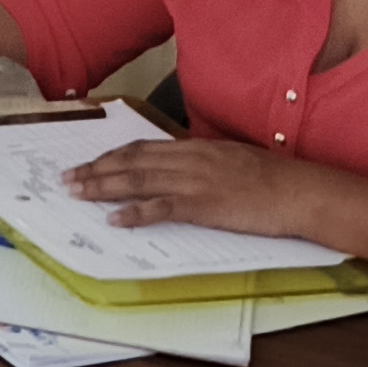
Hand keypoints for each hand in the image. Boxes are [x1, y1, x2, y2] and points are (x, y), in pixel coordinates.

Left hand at [66, 136, 310, 234]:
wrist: (299, 191)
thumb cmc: (272, 179)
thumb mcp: (231, 159)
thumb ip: (202, 162)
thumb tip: (178, 168)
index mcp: (195, 147)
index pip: (142, 148)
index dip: (111, 155)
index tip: (89, 162)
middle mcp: (189, 159)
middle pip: (131, 161)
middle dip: (96, 169)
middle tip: (68, 178)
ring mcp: (195, 181)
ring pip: (138, 180)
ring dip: (103, 187)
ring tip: (78, 193)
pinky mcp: (204, 205)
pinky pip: (160, 208)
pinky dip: (134, 213)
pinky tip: (114, 219)